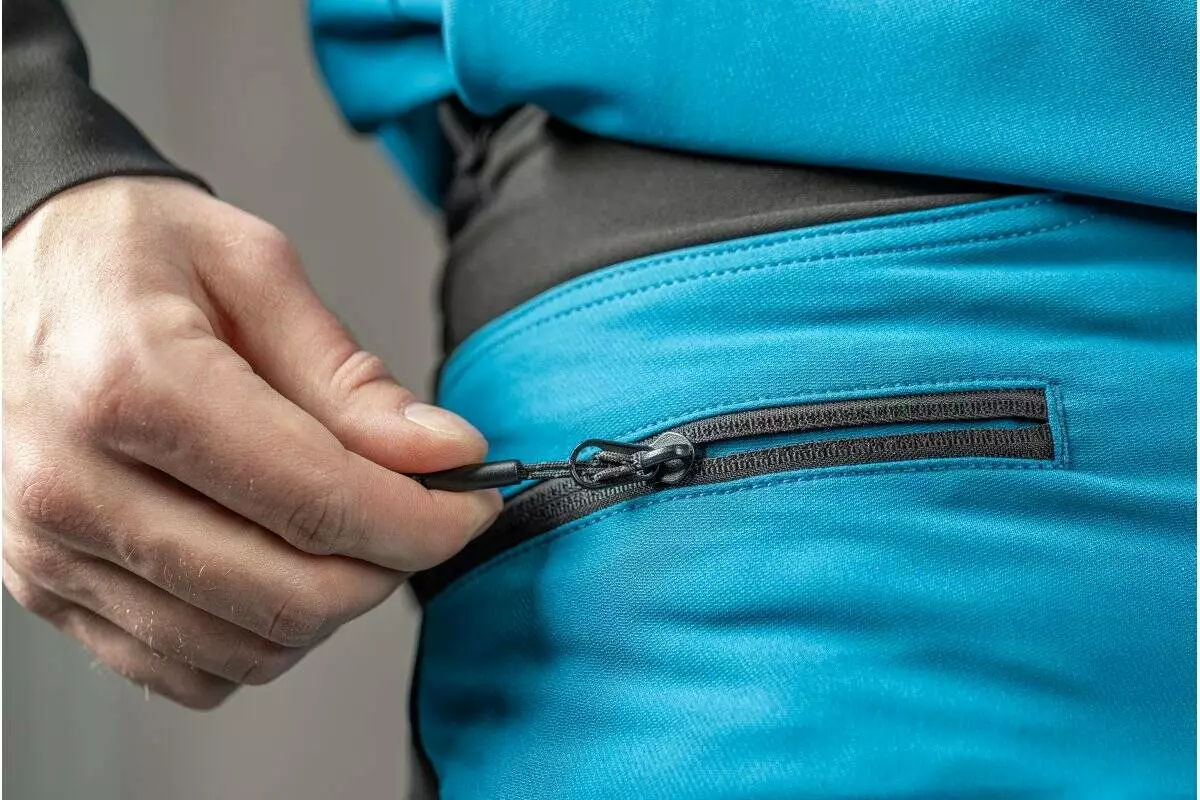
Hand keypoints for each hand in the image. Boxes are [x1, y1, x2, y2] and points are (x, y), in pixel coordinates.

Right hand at [3, 177, 500, 707]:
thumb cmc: (126, 249)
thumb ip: (352, 380)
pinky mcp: (45, 585)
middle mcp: (76, 482)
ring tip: (344, 529)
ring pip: (243, 648)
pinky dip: (257, 637)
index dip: (422, 521)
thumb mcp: (255, 268)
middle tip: (419, 514)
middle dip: (387, 568)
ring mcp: (49, 546)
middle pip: (287, 595)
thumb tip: (443, 455)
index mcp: (132, 383)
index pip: (317, 501)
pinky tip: (273, 563)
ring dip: (327, 606)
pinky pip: (184, 668)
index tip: (471, 504)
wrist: (11, 259)